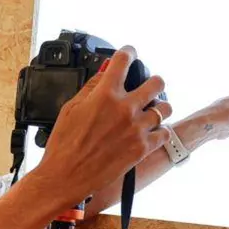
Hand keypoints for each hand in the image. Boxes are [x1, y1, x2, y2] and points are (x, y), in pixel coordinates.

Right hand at [34, 46, 173, 208]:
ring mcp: (136, 129)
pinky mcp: (142, 148)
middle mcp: (125, 109)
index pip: (123, 61)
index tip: (130, 53)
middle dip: (154, 82)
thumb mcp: (71, 108)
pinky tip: (149, 132)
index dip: (129, 52)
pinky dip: (159, 131)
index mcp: (105, 95)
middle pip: (157, 83)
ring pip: (165, 109)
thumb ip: (92, 87)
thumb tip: (105, 71)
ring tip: (150, 111)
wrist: (66, 176)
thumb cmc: (64, 145)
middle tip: (149, 86)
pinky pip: (164, 133)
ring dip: (159, 107)